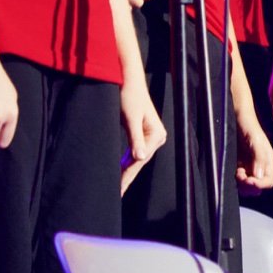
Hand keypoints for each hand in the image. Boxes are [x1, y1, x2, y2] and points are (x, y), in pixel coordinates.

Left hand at [120, 77, 166, 192]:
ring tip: (117, 186)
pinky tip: (120, 170)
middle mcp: (157, 136)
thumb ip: (135, 139)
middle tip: (116, 192)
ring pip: (137, 158)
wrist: (127, 79)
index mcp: (157, 134)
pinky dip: (126, 162)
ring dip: (127, 170)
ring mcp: (150, 135)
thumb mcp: (131, 118)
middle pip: (140, 161)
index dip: (128, 175)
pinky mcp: (142, 133)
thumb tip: (140, 158)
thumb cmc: (129, 95)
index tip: (119, 188)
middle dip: (127, 175)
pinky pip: (134, 152)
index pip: (140, 160)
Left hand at [236, 103, 272, 193]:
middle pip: (258, 188)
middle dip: (249, 186)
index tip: (249, 181)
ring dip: (241, 184)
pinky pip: (239, 180)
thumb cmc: (248, 125)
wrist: (235, 116)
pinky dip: (236, 180)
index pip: (268, 182)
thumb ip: (258, 157)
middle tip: (240, 175)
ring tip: (237, 172)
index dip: (259, 185)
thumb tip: (258, 176)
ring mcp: (249, 167)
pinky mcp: (239, 166)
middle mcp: (260, 166)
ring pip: (248, 187)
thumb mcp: (255, 140)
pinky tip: (233, 170)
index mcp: (268, 161)